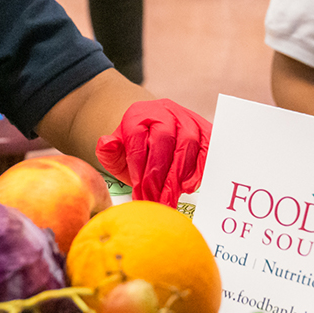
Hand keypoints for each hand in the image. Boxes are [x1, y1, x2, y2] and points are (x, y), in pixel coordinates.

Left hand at [96, 99, 210, 206]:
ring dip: (178, 175)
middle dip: (160, 175)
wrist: (156, 134)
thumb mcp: (117, 151)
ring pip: (187, 144)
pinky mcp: (205, 130)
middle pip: (164, 140)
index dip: (139, 167)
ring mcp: (187, 119)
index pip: (138, 137)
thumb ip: (108, 151)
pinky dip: (199, 169)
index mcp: (138, 114)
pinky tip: (188, 187)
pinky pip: (207, 148)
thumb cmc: (136, 148)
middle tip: (156, 200)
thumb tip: (106, 143)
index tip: (139, 191)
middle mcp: (164, 112)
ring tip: (169, 198)